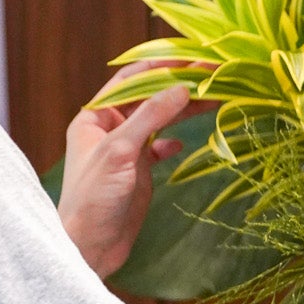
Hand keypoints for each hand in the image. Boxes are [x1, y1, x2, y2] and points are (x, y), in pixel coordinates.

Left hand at [58, 64, 193, 277]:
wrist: (89, 246)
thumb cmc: (92, 198)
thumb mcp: (120, 151)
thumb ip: (150, 117)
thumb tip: (181, 87)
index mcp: (94, 118)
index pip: (130, 80)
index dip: (160, 65)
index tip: (191, 56)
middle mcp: (109, 129)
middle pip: (149, 98)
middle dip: (179, 85)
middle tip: (213, 74)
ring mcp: (125, 151)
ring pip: (159, 121)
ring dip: (183, 110)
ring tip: (214, 99)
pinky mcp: (137, 171)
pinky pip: (158, 147)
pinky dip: (173, 142)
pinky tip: (184, 143)